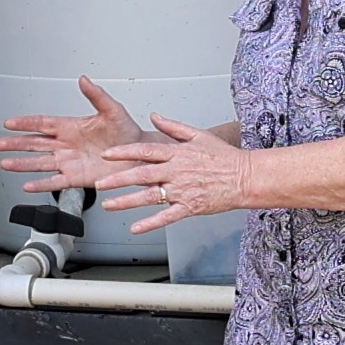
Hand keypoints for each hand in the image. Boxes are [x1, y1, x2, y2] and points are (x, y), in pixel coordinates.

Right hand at [0, 75, 144, 193]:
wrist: (140, 156)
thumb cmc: (128, 133)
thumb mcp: (113, 111)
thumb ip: (97, 96)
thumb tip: (84, 79)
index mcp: (72, 127)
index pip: (43, 123)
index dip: (25, 123)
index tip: (9, 123)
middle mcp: (67, 145)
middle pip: (35, 144)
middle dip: (16, 144)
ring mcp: (70, 162)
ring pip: (40, 163)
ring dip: (22, 164)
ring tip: (5, 163)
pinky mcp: (76, 178)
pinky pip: (55, 181)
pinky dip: (41, 184)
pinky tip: (28, 185)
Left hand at [93, 114, 253, 225]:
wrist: (246, 177)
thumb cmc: (225, 157)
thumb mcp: (199, 135)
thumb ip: (173, 127)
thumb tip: (155, 117)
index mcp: (178, 153)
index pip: (145, 151)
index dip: (124, 153)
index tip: (107, 155)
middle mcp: (177, 172)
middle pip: (142, 175)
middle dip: (117, 179)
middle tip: (99, 184)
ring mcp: (183, 190)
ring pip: (150, 197)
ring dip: (127, 202)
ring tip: (108, 205)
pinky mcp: (190, 207)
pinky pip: (167, 217)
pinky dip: (150, 223)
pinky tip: (135, 227)